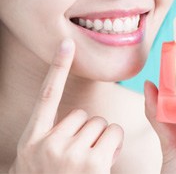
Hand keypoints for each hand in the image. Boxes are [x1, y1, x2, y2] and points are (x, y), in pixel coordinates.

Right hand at [9, 39, 123, 173]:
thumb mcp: (37, 155)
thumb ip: (53, 133)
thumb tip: (79, 120)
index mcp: (33, 137)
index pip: (47, 94)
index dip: (58, 67)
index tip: (66, 44)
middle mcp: (49, 142)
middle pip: (85, 114)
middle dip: (88, 130)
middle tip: (81, 152)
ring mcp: (70, 153)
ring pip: (101, 123)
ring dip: (101, 138)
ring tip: (90, 159)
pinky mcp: (92, 163)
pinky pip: (112, 134)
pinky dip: (112, 145)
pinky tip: (101, 162)